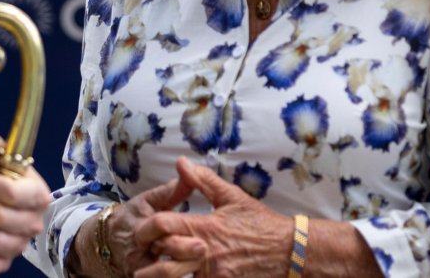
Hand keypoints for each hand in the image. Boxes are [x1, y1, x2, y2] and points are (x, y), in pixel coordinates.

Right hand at [95, 170, 205, 277]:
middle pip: (161, 250)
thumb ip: (171, 190)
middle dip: (182, 251)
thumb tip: (189, 172)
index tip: (198, 230)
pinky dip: (173, 277)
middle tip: (203, 248)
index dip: (174, 226)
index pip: (157, 224)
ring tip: (199, 266)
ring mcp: (139, 267)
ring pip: (160, 273)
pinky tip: (189, 275)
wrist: (108, 241)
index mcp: (141, 225)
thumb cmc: (134, 216)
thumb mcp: (149, 200)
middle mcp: (139, 248)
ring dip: (180, 270)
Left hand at [131, 158, 290, 277]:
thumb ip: (203, 180)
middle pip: (165, 258)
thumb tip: (181, 162)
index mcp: (205, 227)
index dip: (148, 228)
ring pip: (179, 277)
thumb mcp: (231, 196)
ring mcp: (215, 274)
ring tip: (151, 272)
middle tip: (140, 260)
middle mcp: (206, 252)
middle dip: (152, 258)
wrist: (289, 251)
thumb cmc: (260, 222)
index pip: (165, 225)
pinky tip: (183, 276)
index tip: (142, 232)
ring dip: (166, 274)